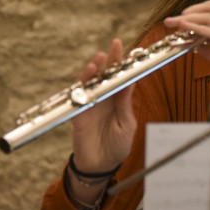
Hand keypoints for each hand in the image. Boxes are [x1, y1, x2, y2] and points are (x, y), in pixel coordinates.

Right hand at [69, 38, 136, 174]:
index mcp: (118, 100)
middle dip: (110, 59)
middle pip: (106, 75)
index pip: (121, 77)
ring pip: (91, 82)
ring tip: (101, 56)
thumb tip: (130, 81)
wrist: (101, 166)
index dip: (123, 63)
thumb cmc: (117, 146)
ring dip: (95, 68)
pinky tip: (89, 73)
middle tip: (116, 44)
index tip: (130, 49)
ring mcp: (90, 104)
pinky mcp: (79, 113)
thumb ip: (125, 103)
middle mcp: (104, 98)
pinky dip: (83, 84)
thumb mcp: (126, 124)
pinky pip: (79, 96)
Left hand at [164, 1, 209, 94]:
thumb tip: (196, 48)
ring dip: (189, 16)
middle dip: (187, 13)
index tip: (175, 27)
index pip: (209, 21)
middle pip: (208, 11)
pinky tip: (185, 25)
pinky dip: (198, 27)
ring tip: (174, 21)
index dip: (191, 20)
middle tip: (170, 21)